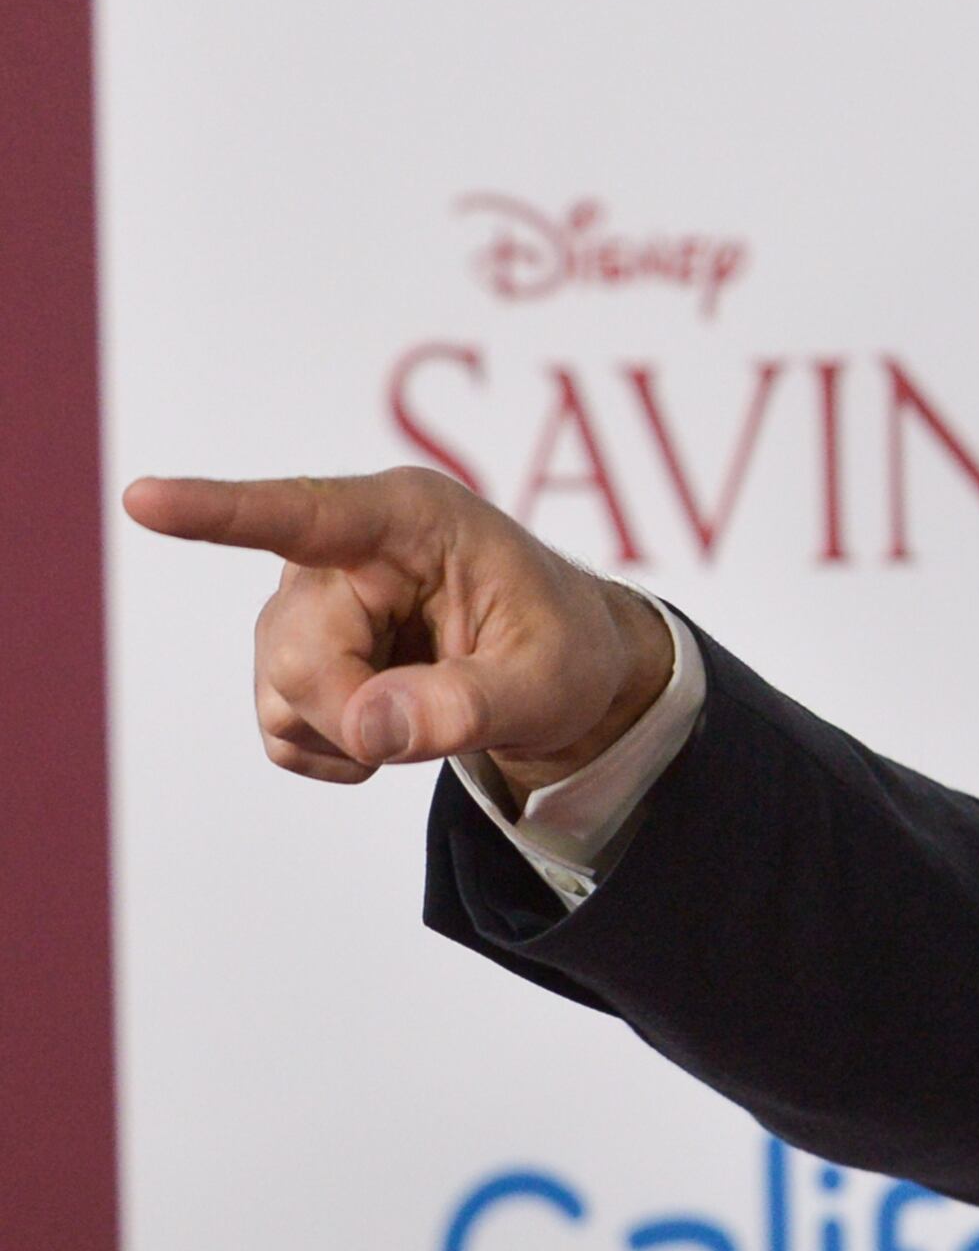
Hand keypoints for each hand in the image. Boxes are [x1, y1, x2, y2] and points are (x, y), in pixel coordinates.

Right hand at [122, 467, 674, 796]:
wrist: (559, 669)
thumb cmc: (563, 650)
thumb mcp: (550, 684)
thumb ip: (471, 705)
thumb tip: (369, 730)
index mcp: (411, 519)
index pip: (305, 514)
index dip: (221, 512)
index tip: (143, 500)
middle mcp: (340, 550)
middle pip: (300, 655)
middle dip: (365, 711)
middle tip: (449, 715)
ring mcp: (304, 602)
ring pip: (282, 696)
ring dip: (358, 730)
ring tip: (433, 698)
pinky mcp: (289, 655)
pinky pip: (281, 729)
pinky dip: (338, 750)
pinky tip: (393, 721)